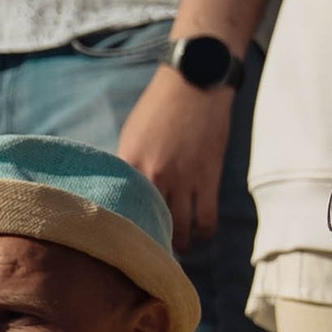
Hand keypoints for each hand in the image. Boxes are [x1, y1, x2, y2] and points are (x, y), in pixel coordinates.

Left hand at [117, 64, 234, 244]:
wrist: (195, 81)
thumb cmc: (160, 105)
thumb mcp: (132, 133)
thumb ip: (128, 165)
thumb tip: (124, 192)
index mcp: (130, 162)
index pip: (121, 208)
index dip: (124, 229)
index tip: (126, 240)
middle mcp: (155, 175)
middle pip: (151, 224)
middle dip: (153, 241)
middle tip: (153, 249)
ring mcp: (184, 178)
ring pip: (182, 229)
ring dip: (180, 244)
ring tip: (179, 247)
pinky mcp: (209, 177)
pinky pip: (206, 219)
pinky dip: (204, 233)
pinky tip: (201, 234)